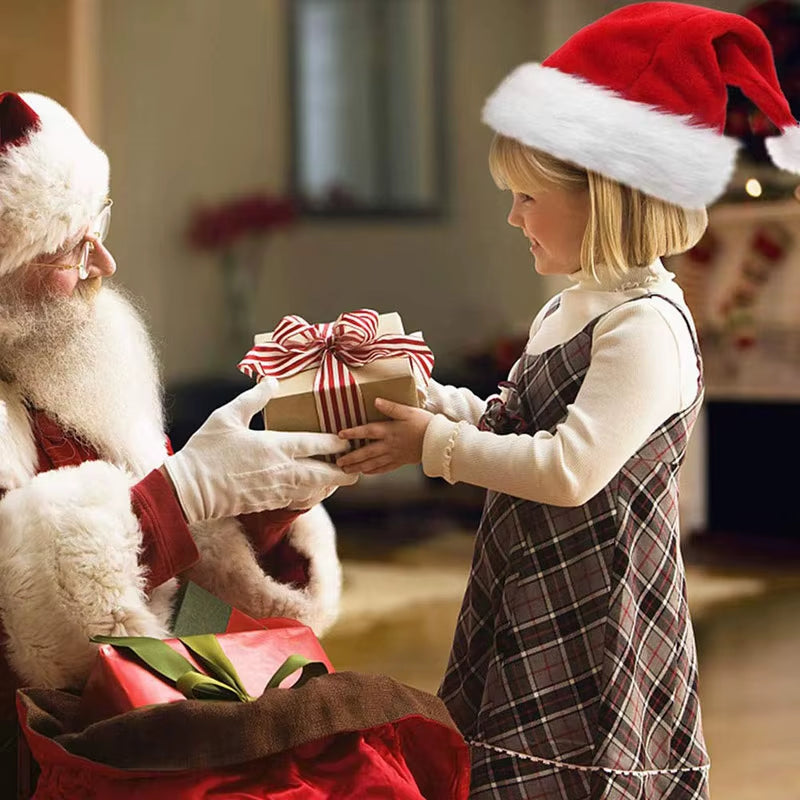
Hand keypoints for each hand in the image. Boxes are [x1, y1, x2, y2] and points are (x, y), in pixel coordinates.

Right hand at [163, 379, 357, 522]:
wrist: (188, 491)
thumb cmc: (205, 450)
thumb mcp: (226, 417)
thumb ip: (252, 398)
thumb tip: (272, 381)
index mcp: (274, 446)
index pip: (315, 444)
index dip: (336, 442)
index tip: (348, 439)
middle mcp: (281, 471)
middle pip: (323, 474)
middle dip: (344, 471)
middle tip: (358, 467)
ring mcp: (276, 490)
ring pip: (314, 490)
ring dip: (329, 485)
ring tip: (340, 478)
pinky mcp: (267, 503)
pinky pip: (298, 501)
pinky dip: (311, 496)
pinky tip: (313, 491)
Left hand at [336, 398, 432, 474]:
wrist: (439, 441)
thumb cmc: (425, 423)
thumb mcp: (408, 411)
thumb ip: (391, 407)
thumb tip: (376, 401)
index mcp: (389, 431)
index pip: (367, 431)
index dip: (353, 433)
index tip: (340, 435)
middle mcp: (389, 445)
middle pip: (366, 452)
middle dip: (351, 458)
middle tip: (339, 463)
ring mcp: (394, 455)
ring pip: (373, 463)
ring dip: (358, 467)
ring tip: (347, 470)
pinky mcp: (401, 461)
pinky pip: (384, 468)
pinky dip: (374, 471)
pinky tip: (366, 473)